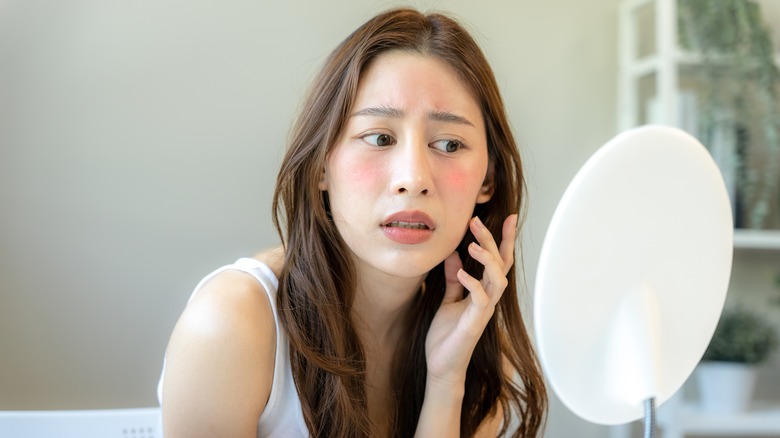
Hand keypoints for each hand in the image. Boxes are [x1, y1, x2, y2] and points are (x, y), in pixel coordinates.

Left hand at [424, 214, 516, 387]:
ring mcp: (483, 311)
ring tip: (471, 244)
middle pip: (500, 264)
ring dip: (486, 259)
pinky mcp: (474, 323)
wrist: (441, 366)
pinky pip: (481, 299)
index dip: (504, 240)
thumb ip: (454, 279)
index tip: (509, 217)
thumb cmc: (446, 335)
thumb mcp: (447, 300)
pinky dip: (472, 283)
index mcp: (483, 291)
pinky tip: (460, 271)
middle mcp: (488, 299)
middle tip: (475, 220)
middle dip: (492, 240)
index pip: (499, 261)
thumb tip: (454, 254)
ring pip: (498, 279)